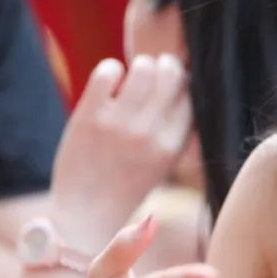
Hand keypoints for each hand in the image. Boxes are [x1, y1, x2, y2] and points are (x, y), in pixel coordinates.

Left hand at [50, 55, 191, 253]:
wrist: (84, 212)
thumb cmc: (127, 183)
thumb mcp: (163, 164)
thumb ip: (178, 132)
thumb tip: (188, 89)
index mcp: (170, 147)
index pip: (191, 96)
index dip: (185, 83)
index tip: (175, 84)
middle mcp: (147, 135)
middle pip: (172, 75)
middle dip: (167, 65)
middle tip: (156, 70)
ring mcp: (117, 126)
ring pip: (142, 68)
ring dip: (140, 65)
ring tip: (134, 74)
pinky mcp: (87, 118)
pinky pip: (107, 72)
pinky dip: (111, 69)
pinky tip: (111, 80)